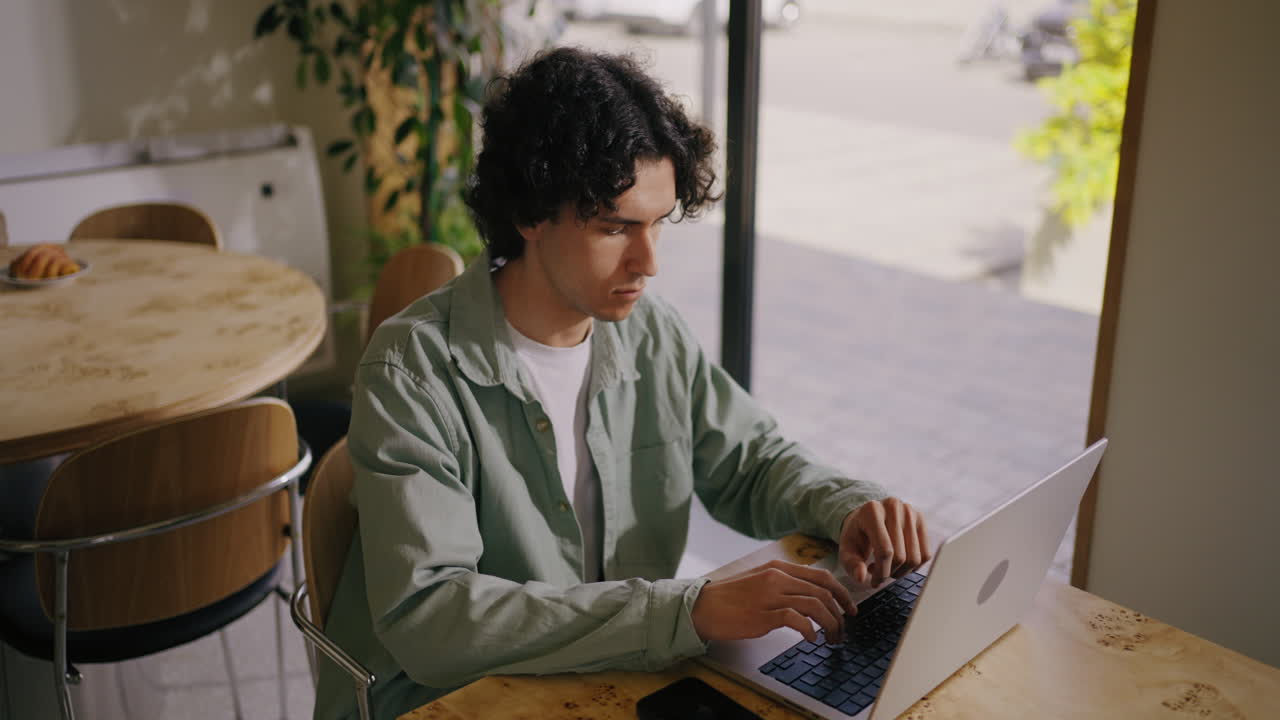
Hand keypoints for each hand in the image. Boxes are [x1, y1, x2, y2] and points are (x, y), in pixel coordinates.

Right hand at [690, 560, 855, 643]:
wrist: (702, 605)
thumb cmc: (729, 596)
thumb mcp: (759, 579)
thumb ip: (783, 582)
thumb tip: (809, 594)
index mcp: (778, 567)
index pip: (822, 576)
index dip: (841, 592)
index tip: (849, 607)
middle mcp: (777, 578)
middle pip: (823, 591)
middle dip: (840, 612)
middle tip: (844, 628)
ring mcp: (771, 595)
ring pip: (816, 605)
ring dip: (830, 625)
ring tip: (832, 639)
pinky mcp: (764, 615)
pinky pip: (798, 621)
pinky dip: (810, 631)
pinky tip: (811, 639)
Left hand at [839, 497, 929, 586]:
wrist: (867, 518)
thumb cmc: (857, 534)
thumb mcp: (847, 549)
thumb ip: (851, 564)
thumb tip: (860, 577)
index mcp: (872, 511)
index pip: (885, 551)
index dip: (881, 572)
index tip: (874, 582)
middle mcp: (893, 507)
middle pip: (900, 556)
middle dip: (889, 573)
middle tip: (879, 574)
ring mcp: (910, 512)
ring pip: (915, 558)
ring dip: (902, 572)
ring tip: (888, 567)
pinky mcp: (921, 519)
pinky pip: (925, 554)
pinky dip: (913, 567)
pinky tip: (900, 563)